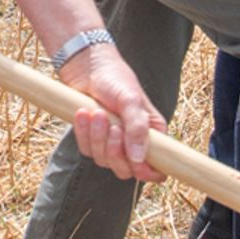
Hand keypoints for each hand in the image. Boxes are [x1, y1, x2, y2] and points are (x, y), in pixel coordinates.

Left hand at [65, 46, 161, 181]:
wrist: (87, 67)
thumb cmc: (115, 79)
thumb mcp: (131, 100)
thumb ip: (137, 129)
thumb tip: (140, 159)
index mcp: (152, 135)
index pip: (156, 169)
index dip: (147, 172)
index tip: (135, 161)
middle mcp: (133, 143)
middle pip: (125, 170)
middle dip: (116, 151)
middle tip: (113, 127)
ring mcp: (112, 143)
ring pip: (104, 161)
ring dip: (98, 138)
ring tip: (96, 113)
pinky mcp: (92, 140)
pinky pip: (86, 150)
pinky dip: (84, 133)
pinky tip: (83, 114)